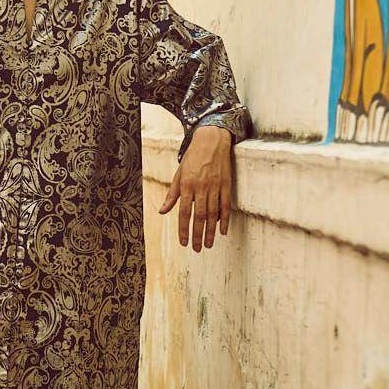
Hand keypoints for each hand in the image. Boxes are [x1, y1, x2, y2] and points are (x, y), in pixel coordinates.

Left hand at [158, 126, 233, 252]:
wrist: (211, 139)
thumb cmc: (193, 157)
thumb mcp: (178, 173)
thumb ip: (172, 194)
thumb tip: (162, 211)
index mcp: (187, 185)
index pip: (183, 212)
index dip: (183, 229)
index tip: (184, 243)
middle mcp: (200, 187)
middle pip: (199, 216)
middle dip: (197, 234)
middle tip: (197, 249)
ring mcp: (215, 186)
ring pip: (212, 213)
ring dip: (210, 231)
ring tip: (209, 244)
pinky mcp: (226, 184)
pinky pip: (226, 205)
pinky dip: (225, 219)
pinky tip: (222, 231)